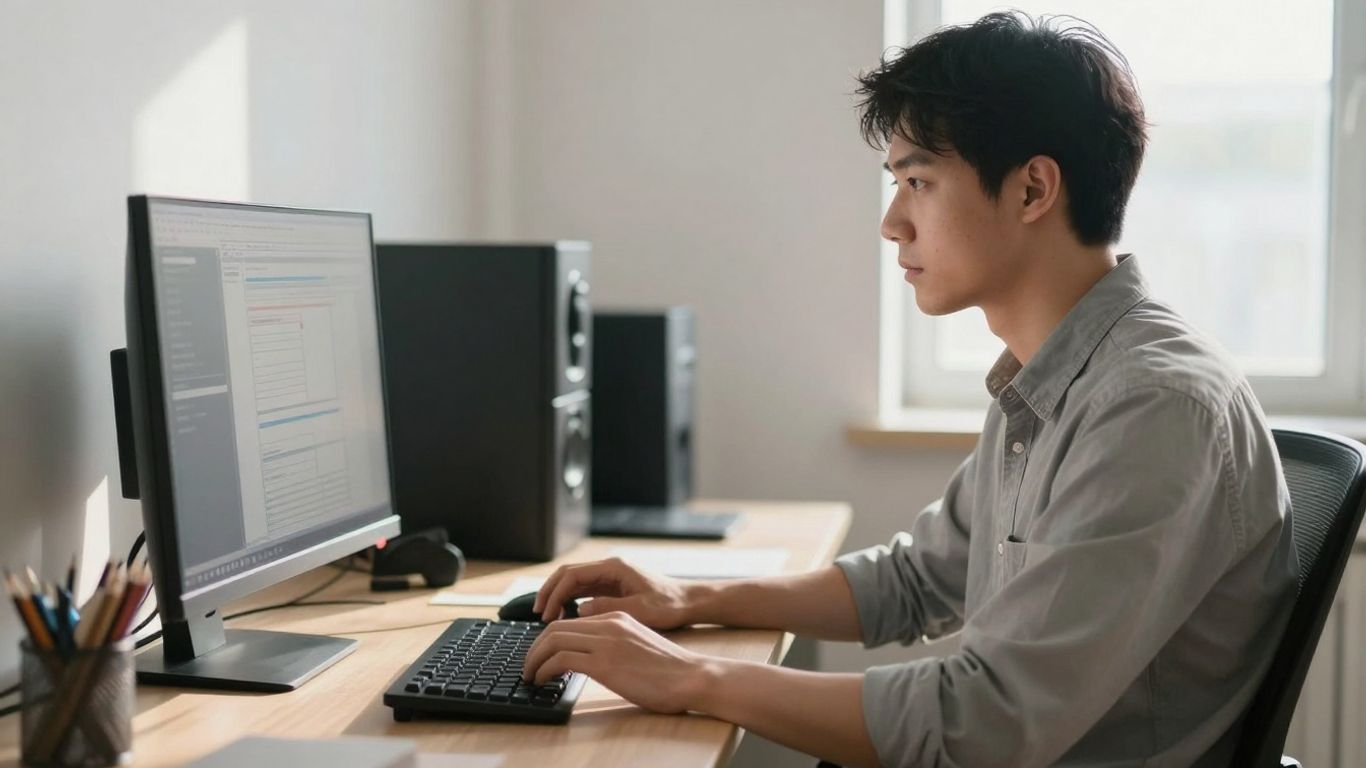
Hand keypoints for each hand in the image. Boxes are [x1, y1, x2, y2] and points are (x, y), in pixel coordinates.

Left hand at [521, 611, 709, 713]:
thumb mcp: (638, 646)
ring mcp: (606, 642)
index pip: (571, 620)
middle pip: (556, 627)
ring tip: (530, 675)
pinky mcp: (605, 662)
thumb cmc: (670, 670)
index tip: (541, 655)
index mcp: (617, 617)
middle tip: (528, 666)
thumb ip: (615, 644)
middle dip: (535, 647)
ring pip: (553, 640)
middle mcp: (609, 623)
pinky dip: (544, 669)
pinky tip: (542, 680)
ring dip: (534, 659)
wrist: (692, 676)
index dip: (549, 637)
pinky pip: (561, 660)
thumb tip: (591, 659)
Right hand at [534, 556, 691, 627]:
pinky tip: (566, 618)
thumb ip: (607, 608)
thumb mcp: (639, 609)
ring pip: (574, 582)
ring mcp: (610, 576)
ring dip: (558, 597)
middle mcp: (609, 568)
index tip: (546, 613)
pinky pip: (584, 590)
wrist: (689, 602)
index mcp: (614, 568)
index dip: (555, 594)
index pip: (572, 575)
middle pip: (568, 575)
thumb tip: (579, 611)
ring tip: (548, 618)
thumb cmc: (669, 605)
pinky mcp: (612, 586)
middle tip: (538, 614)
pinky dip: (571, 601)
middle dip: (550, 592)